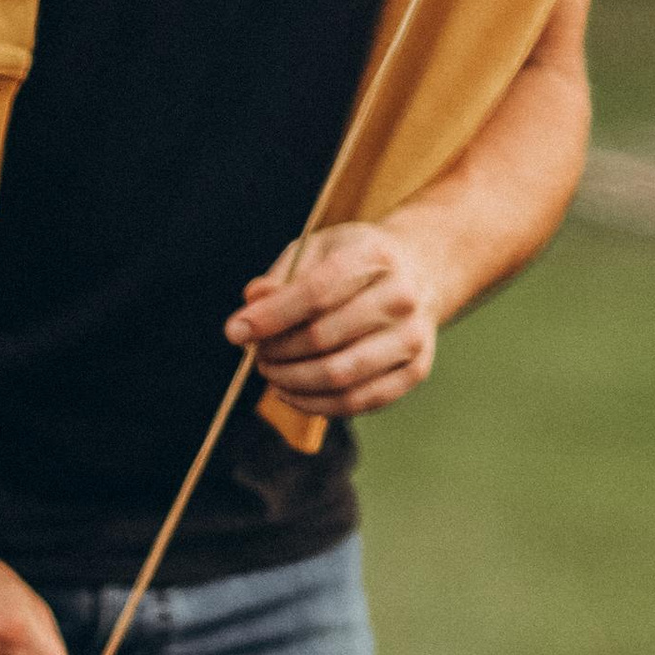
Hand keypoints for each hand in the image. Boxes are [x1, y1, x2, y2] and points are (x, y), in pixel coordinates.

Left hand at [227, 218, 449, 418]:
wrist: (419, 273)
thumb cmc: (355, 263)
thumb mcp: (317, 250)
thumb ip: (281, 278)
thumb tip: (250, 307)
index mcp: (374, 256)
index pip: (316, 292)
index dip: (271, 316)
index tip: (236, 331)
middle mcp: (401, 296)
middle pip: (322, 337)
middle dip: (276, 351)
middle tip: (256, 352)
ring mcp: (412, 337)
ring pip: (339, 376)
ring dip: (291, 381)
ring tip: (270, 371)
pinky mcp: (414, 370)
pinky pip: (357, 402)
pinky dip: (314, 404)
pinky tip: (290, 392)